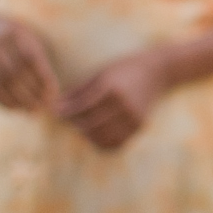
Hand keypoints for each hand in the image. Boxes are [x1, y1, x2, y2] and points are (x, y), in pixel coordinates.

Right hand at [0, 14, 58, 114]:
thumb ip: (40, 61)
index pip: (32, 61)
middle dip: (31, 94)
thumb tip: (54, 93)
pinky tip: (16, 109)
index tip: (55, 95)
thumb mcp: (30, 41)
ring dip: (17, 101)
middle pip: (14, 75)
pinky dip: (3, 101)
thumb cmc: (17, 41)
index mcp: (16, 35)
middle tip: (45, 108)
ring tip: (32, 112)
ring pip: (0, 84)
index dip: (44, 79)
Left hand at [55, 48, 177, 151]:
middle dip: (74, 124)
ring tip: (80, 126)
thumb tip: (56, 107)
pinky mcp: (139, 126)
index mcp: (112, 89)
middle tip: (66, 120)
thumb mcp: (100, 74)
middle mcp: (124, 105)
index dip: (65, 112)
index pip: (81, 107)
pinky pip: (116, 142)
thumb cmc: (123, 70)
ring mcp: (133, 117)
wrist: (157, 72)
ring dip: (87, 135)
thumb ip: (79, 92)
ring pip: (102, 137)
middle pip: (89, 125)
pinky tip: (96, 133)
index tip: (55, 112)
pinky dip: (102, 142)